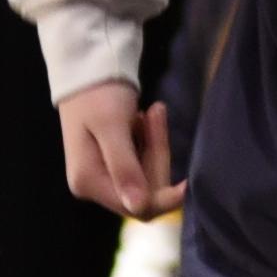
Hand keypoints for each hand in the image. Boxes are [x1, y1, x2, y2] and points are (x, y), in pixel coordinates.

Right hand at [59, 81, 182, 219]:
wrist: (87, 68)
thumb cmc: (98, 94)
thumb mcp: (112, 127)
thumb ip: (124, 167)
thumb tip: (138, 207)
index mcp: (87, 182)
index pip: (137, 207)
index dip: (165, 198)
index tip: (189, 182)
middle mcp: (92, 186)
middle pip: (145, 193)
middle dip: (157, 156)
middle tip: (156, 113)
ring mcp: (103, 176)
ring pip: (148, 177)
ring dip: (155, 144)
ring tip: (151, 110)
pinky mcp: (113, 165)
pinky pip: (143, 164)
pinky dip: (150, 142)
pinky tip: (144, 117)